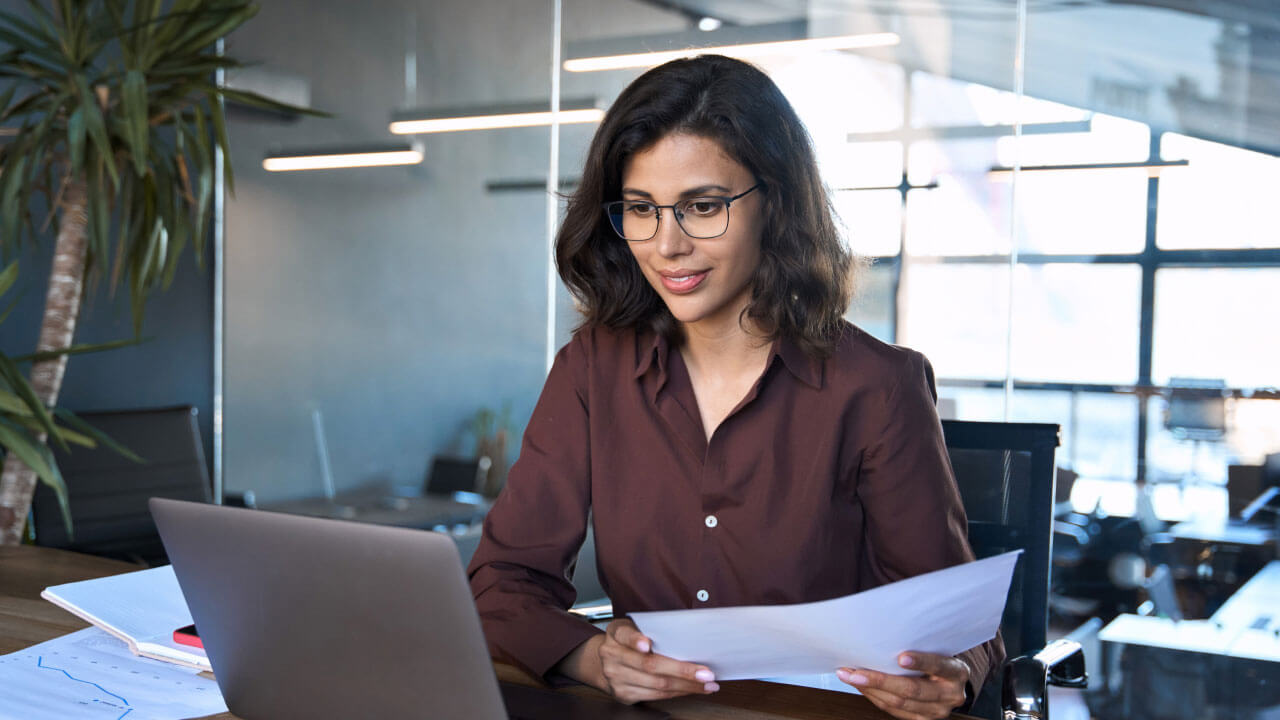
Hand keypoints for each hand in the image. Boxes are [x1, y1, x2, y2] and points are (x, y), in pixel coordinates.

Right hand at [596, 618, 719, 703]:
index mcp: (616, 633)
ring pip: (657, 684)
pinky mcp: (623, 694)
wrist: (604, 662)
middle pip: (649, 665)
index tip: (646, 644)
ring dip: (686, 685)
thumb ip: (651, 629)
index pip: (625, 635)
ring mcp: (616, 677)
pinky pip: (655, 695)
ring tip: (707, 683)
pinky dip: (677, 693)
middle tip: (705, 673)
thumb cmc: (627, 641)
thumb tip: (686, 637)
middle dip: (682, 670)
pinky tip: (691, 689)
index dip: (636, 640)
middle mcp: (612, 655)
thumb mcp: (632, 627)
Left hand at [836, 651, 968, 719]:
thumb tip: (881, 635)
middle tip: (855, 671)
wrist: (950, 682)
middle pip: (912, 689)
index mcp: (956, 672)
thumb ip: (919, 644)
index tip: (901, 657)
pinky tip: (860, 685)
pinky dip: (874, 696)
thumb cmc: (936, 656)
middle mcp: (951, 694)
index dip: (921, 661)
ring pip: (899, 702)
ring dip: (870, 689)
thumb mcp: (936, 648)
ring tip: (849, 676)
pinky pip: (894, 710)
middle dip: (880, 680)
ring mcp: (938, 711)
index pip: (939, 665)